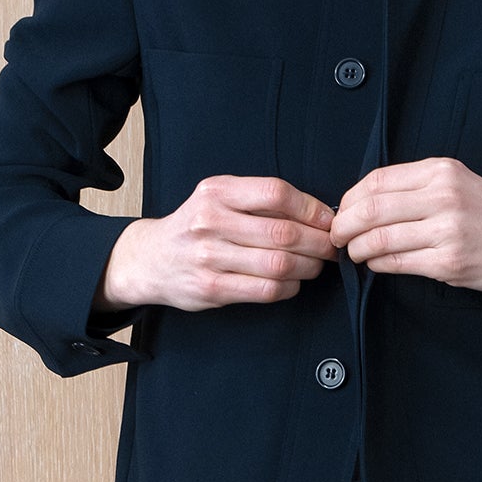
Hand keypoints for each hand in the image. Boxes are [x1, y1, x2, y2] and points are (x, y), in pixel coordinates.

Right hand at [97, 177, 335, 313]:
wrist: (151, 258)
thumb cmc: (195, 226)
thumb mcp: (218, 198)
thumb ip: (258, 201)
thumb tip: (316, 212)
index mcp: (216, 192)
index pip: (276, 193)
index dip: (310, 208)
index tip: (327, 219)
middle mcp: (210, 222)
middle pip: (283, 233)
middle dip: (318, 242)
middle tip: (331, 247)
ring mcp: (209, 258)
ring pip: (279, 264)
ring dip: (308, 267)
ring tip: (315, 264)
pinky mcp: (212, 289)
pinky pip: (266, 290)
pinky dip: (289, 287)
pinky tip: (292, 282)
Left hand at [329, 157, 481, 323]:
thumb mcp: (460, 185)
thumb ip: (418, 189)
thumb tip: (364, 203)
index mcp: (442, 171)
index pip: (377, 180)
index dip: (349, 199)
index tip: (341, 213)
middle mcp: (444, 196)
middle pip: (371, 208)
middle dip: (343, 226)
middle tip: (336, 238)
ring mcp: (447, 230)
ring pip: (379, 238)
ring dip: (357, 249)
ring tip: (354, 254)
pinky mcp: (450, 262)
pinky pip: (397, 262)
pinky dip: (378, 265)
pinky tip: (377, 264)